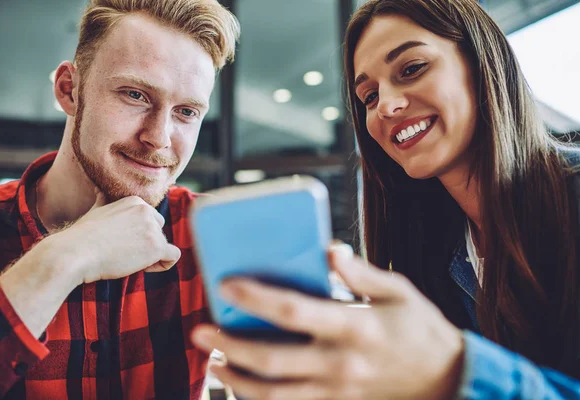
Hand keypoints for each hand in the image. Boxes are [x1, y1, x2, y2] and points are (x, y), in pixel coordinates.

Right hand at [55, 192, 180, 283]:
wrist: (75, 253)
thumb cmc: (82, 237)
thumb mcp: (95, 211)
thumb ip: (104, 200)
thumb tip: (98, 189)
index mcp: (135, 201)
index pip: (149, 220)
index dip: (137, 235)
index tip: (119, 242)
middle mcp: (146, 210)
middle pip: (158, 232)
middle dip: (146, 244)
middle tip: (123, 253)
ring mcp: (152, 228)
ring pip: (163, 246)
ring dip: (149, 257)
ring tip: (126, 259)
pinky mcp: (156, 246)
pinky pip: (173, 256)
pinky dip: (163, 265)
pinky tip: (144, 267)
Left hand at [191, 244, 463, 399]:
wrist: (446, 381)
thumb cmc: (420, 329)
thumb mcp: (399, 291)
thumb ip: (360, 272)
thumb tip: (328, 249)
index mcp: (355, 327)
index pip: (294, 312)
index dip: (255, 298)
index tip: (226, 284)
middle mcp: (340, 364)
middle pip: (272, 361)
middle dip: (229, 345)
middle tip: (200, 330)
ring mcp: (337, 392)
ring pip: (274, 395)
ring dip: (237, 379)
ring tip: (214, 360)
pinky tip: (243, 384)